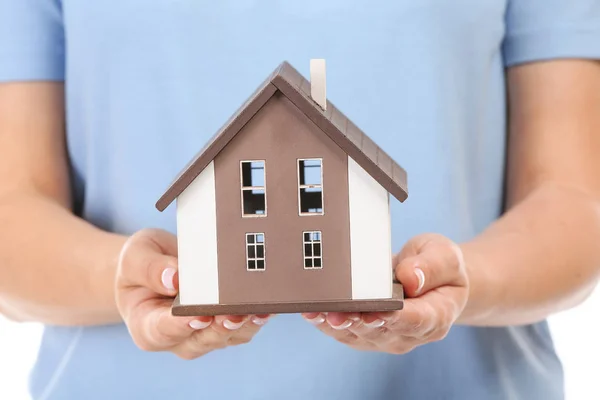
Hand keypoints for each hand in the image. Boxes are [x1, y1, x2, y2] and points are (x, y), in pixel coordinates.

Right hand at [115, 228, 270, 359]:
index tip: (199, 316)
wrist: (156, 267)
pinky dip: (256, 318)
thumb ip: (149, 267)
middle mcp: (175, 338)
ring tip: (257, 310)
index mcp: (146, 325)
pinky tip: (267, 305)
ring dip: (243, 325)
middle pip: (200, 340)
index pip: (162, 331)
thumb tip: (174, 278)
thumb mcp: (135, 256)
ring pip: (226, 338)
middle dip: (219, 328)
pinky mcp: (223, 327)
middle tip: (234, 313)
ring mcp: (202, 335)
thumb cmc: (142, 264)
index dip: (182, 326)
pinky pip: (243, 328)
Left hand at [301, 233, 468, 353]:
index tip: (377, 310)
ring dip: (336, 324)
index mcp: (437, 315)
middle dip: (357, 320)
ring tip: (317, 311)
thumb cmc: (439, 266)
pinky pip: (346, 332)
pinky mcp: (368, 334)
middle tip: (336, 312)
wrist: (433, 280)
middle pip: (381, 330)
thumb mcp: (445, 255)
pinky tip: (312, 312)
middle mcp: (411, 333)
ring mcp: (388, 337)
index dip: (394, 316)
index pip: (415, 320)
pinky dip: (327, 323)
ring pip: (359, 334)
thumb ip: (431, 266)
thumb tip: (410, 278)